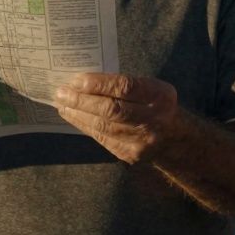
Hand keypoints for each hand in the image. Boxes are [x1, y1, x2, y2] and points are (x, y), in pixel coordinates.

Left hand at [54, 73, 185, 163]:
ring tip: (61, 103)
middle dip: (82, 100)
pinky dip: (84, 125)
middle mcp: (152, 119)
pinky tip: (72, 116)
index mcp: (159, 96)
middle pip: (111, 109)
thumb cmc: (156, 105)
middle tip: (61, 92)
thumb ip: (126, 85)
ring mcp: (140, 140)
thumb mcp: (151, 89)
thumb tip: (87, 80)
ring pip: (103, 126)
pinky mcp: (129, 154)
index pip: (125, 88)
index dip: (99, 84)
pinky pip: (101, 137)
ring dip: (78, 114)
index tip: (77, 80)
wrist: (174, 140)